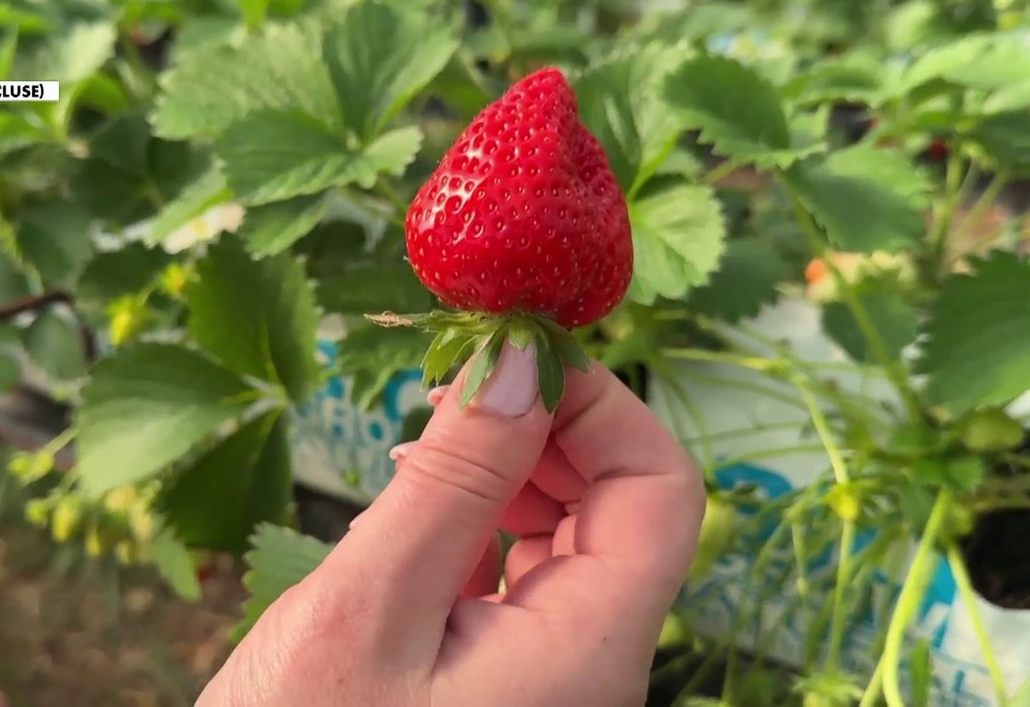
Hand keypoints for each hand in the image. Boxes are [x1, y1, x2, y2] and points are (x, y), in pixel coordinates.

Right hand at [198, 344, 704, 706]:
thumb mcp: (369, 609)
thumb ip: (455, 483)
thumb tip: (518, 359)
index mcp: (587, 652)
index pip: (660, 491)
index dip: (598, 405)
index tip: (508, 356)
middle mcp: (590, 665)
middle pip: (622, 508)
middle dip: (548, 428)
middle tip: (452, 389)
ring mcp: (550, 676)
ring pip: (572, 537)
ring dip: (511, 470)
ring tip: (424, 448)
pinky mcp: (503, 678)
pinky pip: (522, 575)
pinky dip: (480, 522)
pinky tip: (417, 507)